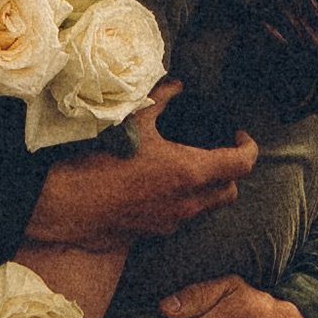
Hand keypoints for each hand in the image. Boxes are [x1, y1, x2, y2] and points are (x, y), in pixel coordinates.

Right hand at [26, 89, 253, 247]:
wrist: (69, 204)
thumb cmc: (101, 161)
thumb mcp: (134, 120)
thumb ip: (161, 99)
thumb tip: (176, 85)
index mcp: (191, 172)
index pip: (242, 164)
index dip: (249, 147)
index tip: (238, 136)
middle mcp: (189, 201)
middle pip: (230, 192)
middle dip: (230, 173)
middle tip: (216, 153)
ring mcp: (173, 221)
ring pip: (206, 208)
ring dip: (206, 190)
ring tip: (186, 168)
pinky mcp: (154, 232)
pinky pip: (181, 217)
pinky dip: (182, 202)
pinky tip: (160, 186)